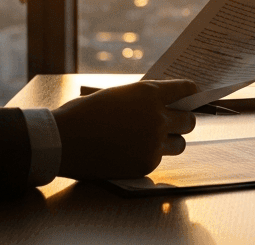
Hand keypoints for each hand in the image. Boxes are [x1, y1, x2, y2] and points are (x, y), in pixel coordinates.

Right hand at [52, 79, 199, 179]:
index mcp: (150, 93)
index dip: (191, 93)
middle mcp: (157, 117)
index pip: (188, 90)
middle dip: (182, 120)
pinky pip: (159, 159)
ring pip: (180, 144)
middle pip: (190, 121)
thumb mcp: (118, 94)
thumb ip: (143, 98)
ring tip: (151, 139)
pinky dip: (150, 156)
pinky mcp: (146, 164)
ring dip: (170, 141)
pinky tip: (130, 151)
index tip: (192, 97)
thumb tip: (165, 104)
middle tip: (173, 122)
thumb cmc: (84, 113)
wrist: (62, 140)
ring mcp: (153, 143)